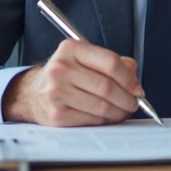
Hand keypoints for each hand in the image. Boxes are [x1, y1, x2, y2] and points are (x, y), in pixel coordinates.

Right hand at [1, 40, 141, 126]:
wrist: (33, 93)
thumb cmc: (66, 75)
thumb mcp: (84, 59)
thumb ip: (111, 62)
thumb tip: (134, 77)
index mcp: (71, 49)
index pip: (110, 62)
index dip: (129, 78)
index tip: (137, 88)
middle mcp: (61, 69)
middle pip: (107, 86)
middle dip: (127, 98)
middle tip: (135, 103)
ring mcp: (57, 92)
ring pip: (102, 106)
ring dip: (119, 112)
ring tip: (124, 111)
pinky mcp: (57, 115)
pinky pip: (92, 120)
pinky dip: (106, 121)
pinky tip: (108, 117)